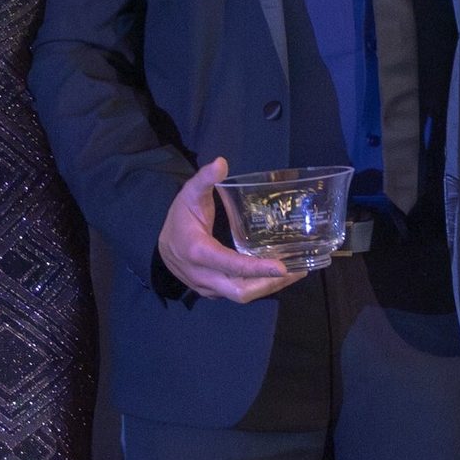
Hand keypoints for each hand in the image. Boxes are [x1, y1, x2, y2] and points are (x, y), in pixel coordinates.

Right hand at [157, 157, 302, 302]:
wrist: (162, 246)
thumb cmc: (179, 218)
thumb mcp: (188, 194)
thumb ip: (204, 179)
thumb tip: (221, 163)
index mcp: (198, 251)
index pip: (230, 264)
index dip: (257, 268)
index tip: (282, 267)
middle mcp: (202, 275)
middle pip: (240, 290)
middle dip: (269, 283)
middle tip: (297, 270)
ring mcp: (207, 287)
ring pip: (241, 296)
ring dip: (268, 287)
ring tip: (295, 273)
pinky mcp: (213, 292)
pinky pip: (237, 294)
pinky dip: (258, 287)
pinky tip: (276, 275)